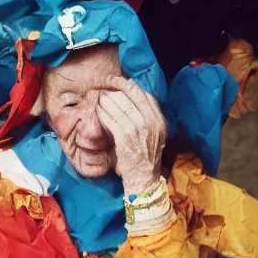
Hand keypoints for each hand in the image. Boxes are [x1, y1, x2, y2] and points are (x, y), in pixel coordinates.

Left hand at [97, 77, 165, 195]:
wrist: (144, 176)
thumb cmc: (145, 153)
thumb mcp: (154, 133)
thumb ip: (147, 115)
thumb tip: (131, 93)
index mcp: (159, 120)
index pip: (145, 95)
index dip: (129, 85)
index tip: (118, 81)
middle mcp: (151, 122)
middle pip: (131, 95)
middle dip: (116, 87)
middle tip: (105, 84)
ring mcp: (138, 129)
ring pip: (119, 105)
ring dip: (106, 99)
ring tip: (99, 97)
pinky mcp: (124, 136)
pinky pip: (110, 118)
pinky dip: (102, 112)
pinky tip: (97, 109)